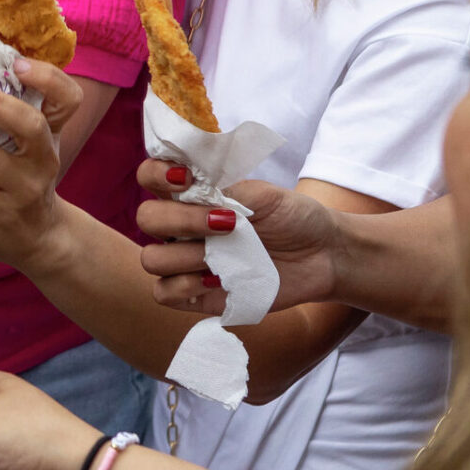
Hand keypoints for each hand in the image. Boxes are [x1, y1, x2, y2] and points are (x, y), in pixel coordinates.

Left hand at [0, 58, 80, 272]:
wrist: (39, 239)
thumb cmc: (21, 179)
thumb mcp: (26, 148)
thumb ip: (6, 118)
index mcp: (50, 134)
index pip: (68, 98)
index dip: (48, 77)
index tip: (18, 64)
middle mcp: (44, 159)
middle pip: (28, 123)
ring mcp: (25, 189)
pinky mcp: (3, 214)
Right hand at [135, 164, 343, 315]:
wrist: (323, 255)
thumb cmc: (293, 217)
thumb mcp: (265, 194)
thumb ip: (227, 188)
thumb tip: (197, 190)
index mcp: (192, 195)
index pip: (150, 176)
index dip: (156, 175)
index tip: (187, 179)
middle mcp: (182, 227)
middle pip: (145, 218)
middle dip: (181, 219)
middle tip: (227, 222)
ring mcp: (187, 261)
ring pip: (151, 259)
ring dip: (185, 255)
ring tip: (223, 254)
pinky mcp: (197, 294)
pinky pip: (164, 293)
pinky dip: (185, 286)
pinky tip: (217, 280)